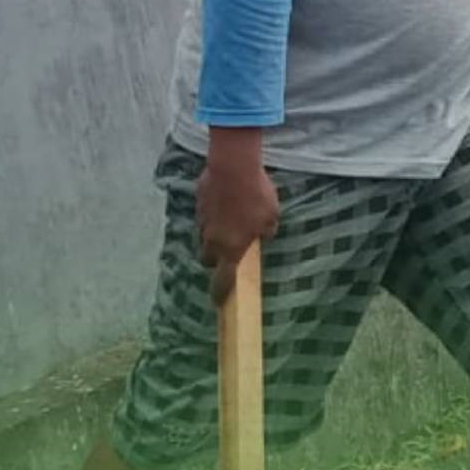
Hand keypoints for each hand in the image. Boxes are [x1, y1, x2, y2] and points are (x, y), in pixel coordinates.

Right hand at [197, 145, 280, 304]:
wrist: (232, 168)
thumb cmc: (256, 197)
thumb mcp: (271, 218)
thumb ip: (266, 231)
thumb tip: (262, 235)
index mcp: (230, 249)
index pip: (222, 280)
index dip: (220, 292)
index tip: (218, 300)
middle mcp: (212, 240)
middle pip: (207, 258)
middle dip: (214, 258)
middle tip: (227, 250)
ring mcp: (202, 221)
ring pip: (204, 235)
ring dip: (213, 233)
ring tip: (229, 220)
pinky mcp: (197, 203)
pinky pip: (204, 214)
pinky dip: (212, 213)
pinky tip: (224, 201)